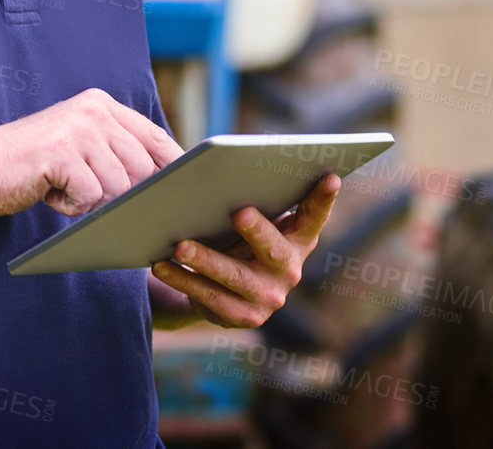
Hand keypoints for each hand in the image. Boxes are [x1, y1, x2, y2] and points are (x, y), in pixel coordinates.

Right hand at [0, 88, 182, 216]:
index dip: (174, 167)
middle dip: (125, 194)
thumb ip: (116, 152)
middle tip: (92, 197)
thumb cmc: (31, 166)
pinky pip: (92, 198)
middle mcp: (93, 110)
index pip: (155, 137)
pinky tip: (50, 193)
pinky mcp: (62, 154)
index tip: (185, 191)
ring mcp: (77, 129)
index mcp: (101, 104)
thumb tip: (167, 184)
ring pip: (119, 186)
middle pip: (142, 168)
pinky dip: (72, 207)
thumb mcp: (78, 147)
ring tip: (63, 188)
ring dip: (94, 201)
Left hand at [150, 173, 340, 327]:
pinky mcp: (243, 317)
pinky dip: (183, 280)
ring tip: (180, 245)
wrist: (221, 291)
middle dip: (257, 230)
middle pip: (274, 250)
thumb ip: (253, 203)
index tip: (331, 176)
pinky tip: (161, 266)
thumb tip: (222, 174)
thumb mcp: (252, 223)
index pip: (314, 216)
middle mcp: (289, 269)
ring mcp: (269, 297)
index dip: (324, 198)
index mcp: (298, 239)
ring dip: (205, 260)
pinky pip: (209, 297)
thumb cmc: (238, 240)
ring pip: (235, 277)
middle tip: (239, 212)